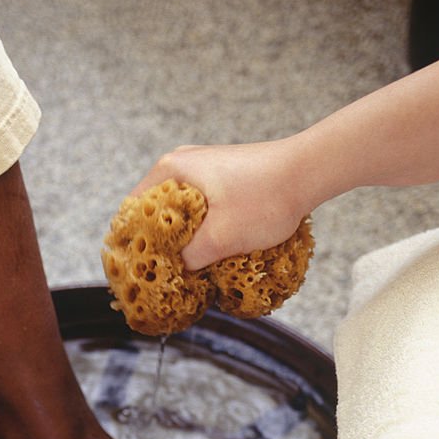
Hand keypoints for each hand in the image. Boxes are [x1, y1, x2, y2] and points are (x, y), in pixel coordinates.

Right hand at [131, 137, 312, 269]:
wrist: (309, 170)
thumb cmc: (264, 199)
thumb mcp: (219, 239)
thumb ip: (187, 260)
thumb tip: (173, 275)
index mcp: (170, 170)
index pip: (131, 212)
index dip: (130, 245)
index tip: (134, 272)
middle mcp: (182, 163)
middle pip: (153, 212)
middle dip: (156, 245)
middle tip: (159, 275)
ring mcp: (204, 167)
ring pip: (178, 211)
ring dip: (180, 239)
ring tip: (184, 268)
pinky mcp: (223, 176)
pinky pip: (199, 207)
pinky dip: (199, 229)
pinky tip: (209, 249)